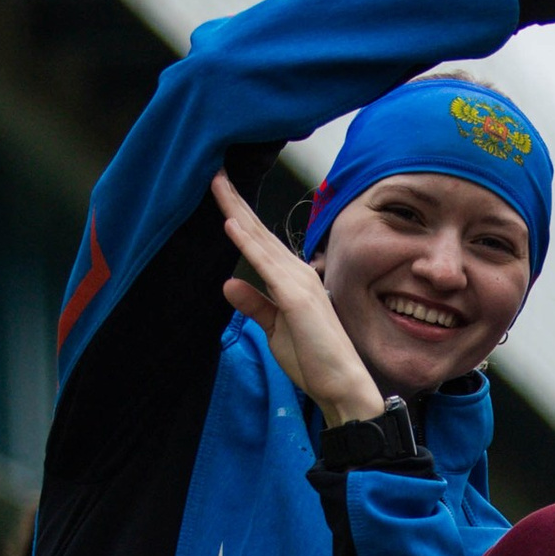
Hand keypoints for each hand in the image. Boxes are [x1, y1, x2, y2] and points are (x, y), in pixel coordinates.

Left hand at [213, 173, 384, 423]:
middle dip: (234, 201)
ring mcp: (297, 282)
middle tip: (212, 172)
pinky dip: (247, 243)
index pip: (259, 242)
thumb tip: (228, 284)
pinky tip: (230, 223)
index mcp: (292, 280)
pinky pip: (265, 265)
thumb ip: (255, 304)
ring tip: (216, 183)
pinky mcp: (296, 297)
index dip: (239, 216)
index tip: (220, 192)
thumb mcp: (275, 329)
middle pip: (258, 231)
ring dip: (237, 210)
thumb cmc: (315, 360)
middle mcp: (296, 273)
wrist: (342, 383)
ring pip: (260, 240)